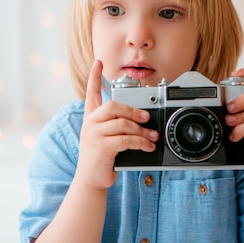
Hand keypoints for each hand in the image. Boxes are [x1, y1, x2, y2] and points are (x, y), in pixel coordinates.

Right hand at [75, 60, 158, 189]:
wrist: (91, 179)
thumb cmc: (101, 158)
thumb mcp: (106, 137)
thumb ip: (117, 125)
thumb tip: (142, 120)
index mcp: (91, 118)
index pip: (91, 93)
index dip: (94, 76)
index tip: (98, 62)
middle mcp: (91, 123)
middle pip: (113, 105)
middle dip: (134, 110)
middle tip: (147, 117)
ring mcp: (94, 134)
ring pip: (122, 123)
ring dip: (142, 130)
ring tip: (152, 137)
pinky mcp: (101, 147)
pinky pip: (125, 139)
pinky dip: (140, 142)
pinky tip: (147, 146)